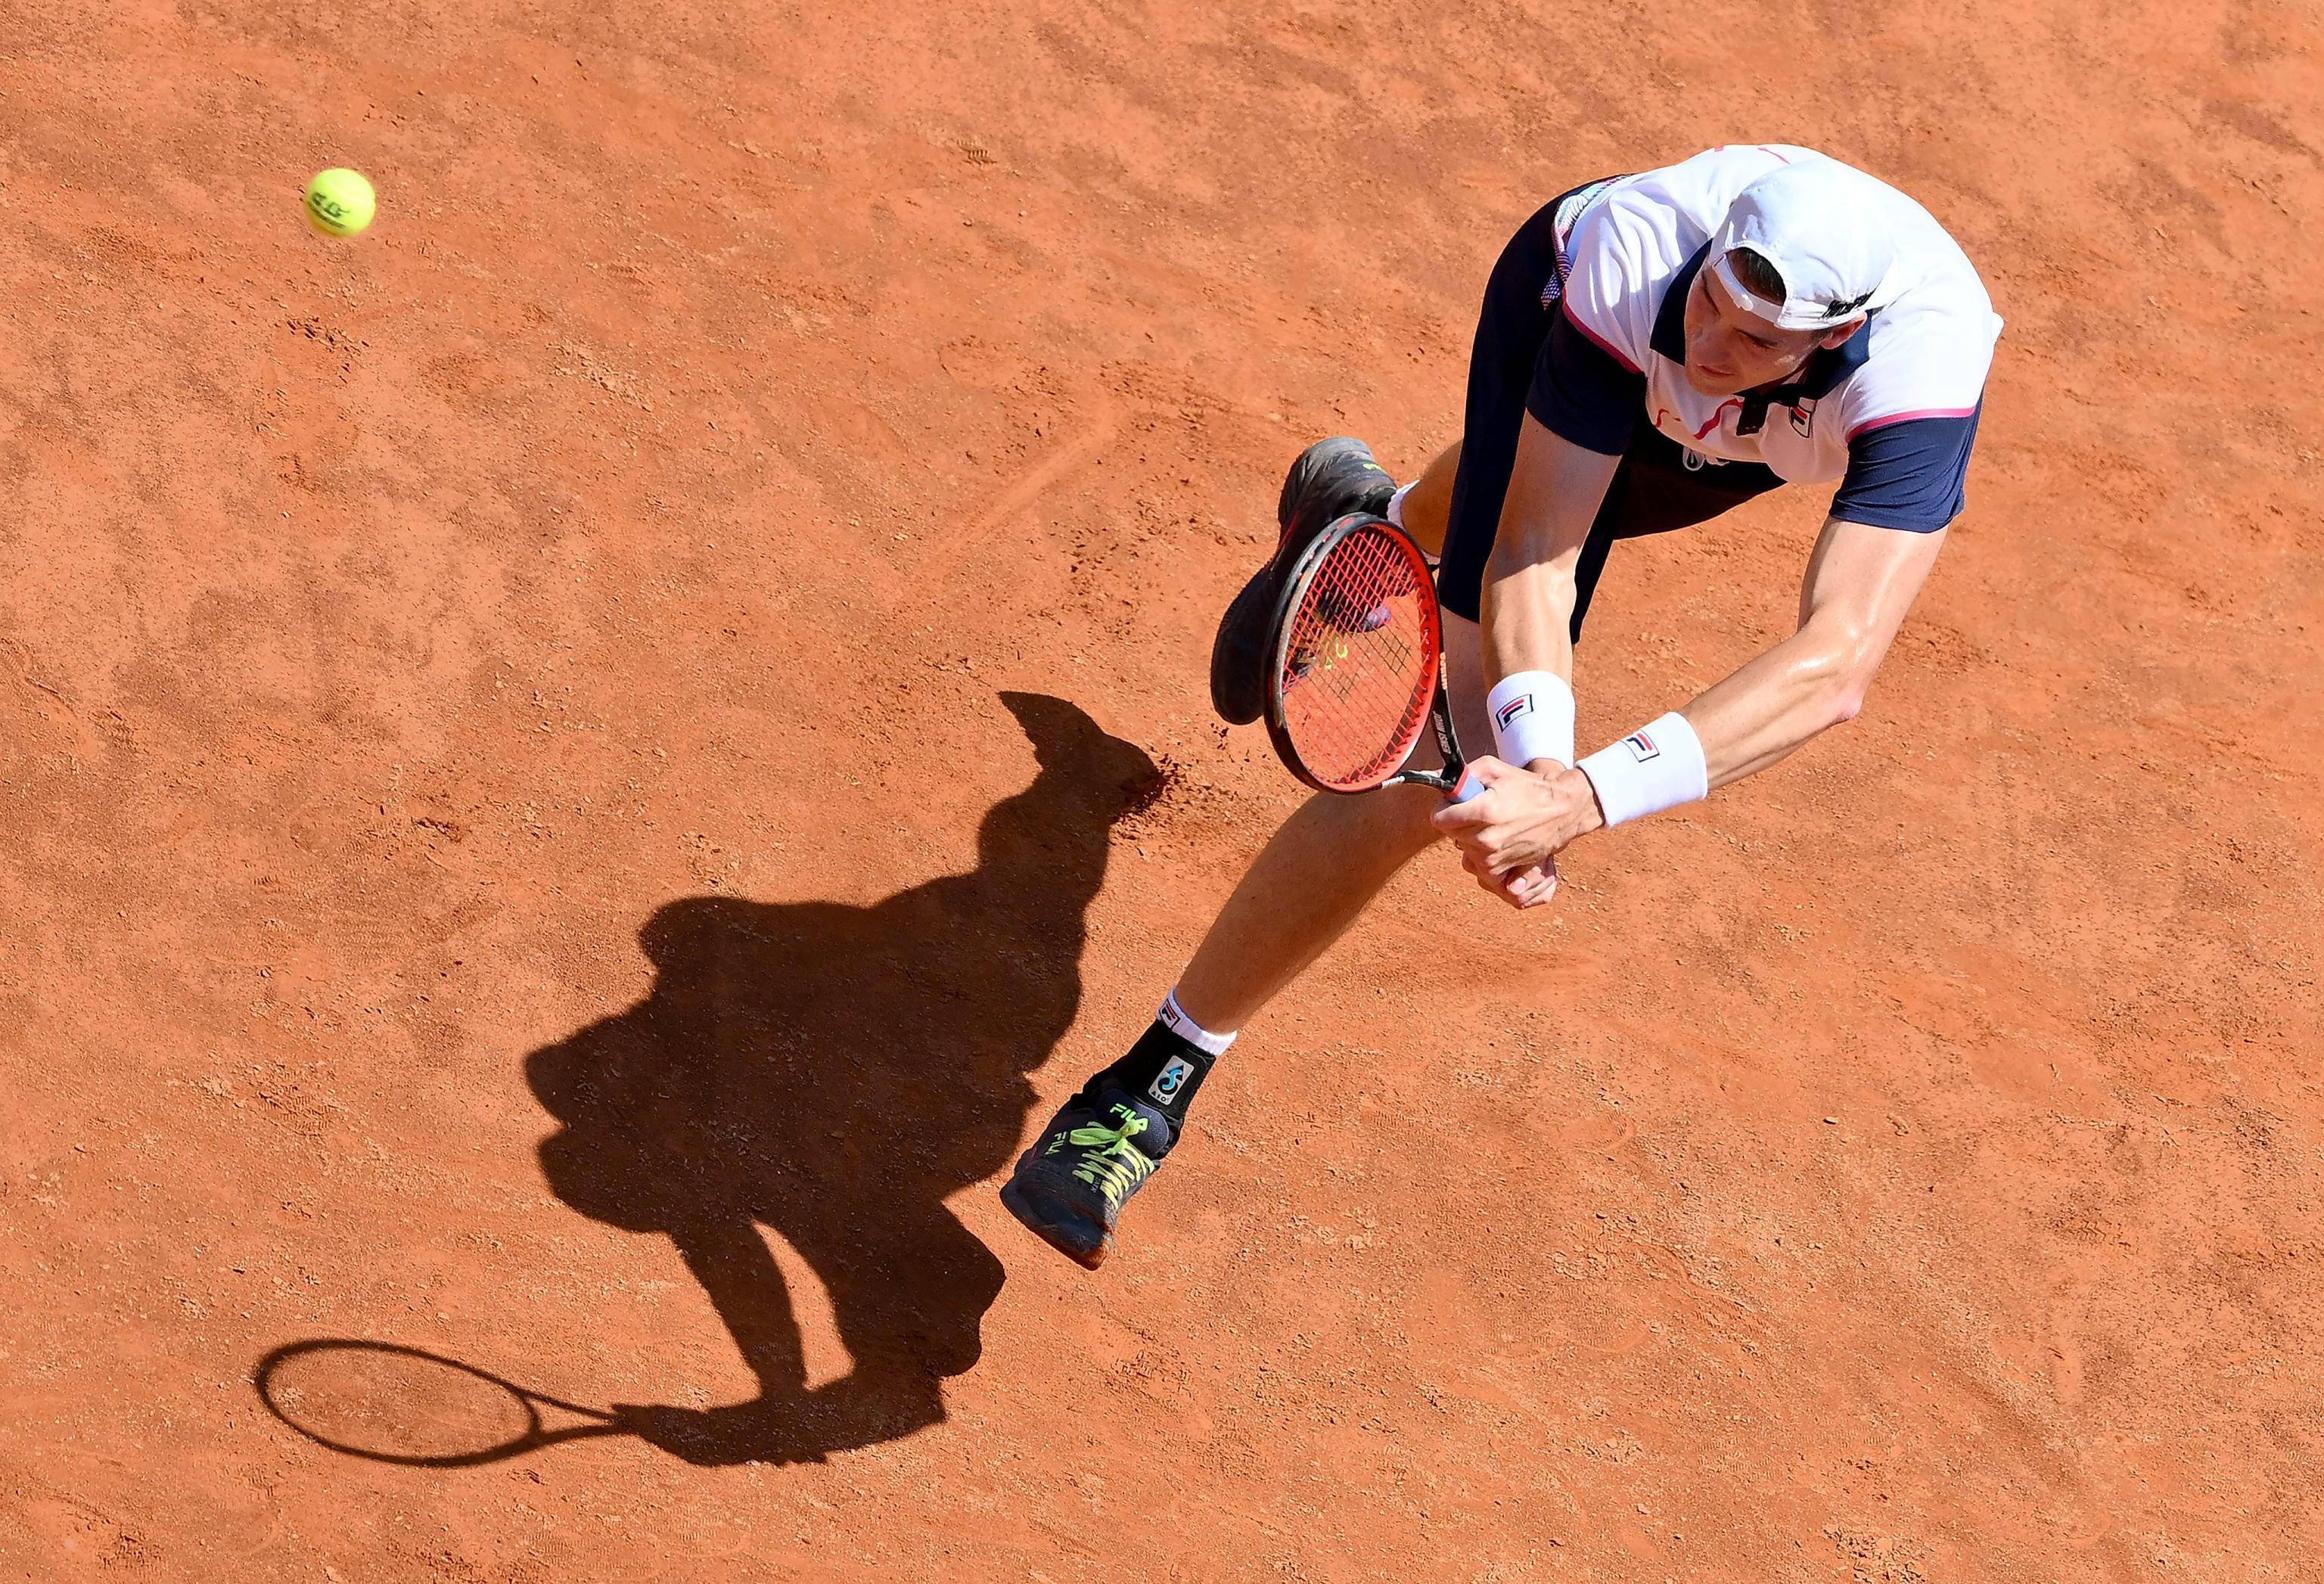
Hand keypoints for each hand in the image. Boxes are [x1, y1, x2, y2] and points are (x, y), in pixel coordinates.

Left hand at [1432, 757, 1604, 906]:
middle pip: (1449, 833)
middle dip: (1459, 821)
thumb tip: (1430, 776)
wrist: (1561, 811)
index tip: (1457, 803)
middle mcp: (1486, 838)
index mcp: (1484, 811)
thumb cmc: (1527, 787)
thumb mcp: (1494, 769)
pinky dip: (1481, 853)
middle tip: (1480, 811)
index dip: (1446, 808)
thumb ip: (1461, 774)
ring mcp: (1493, 857)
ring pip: (1461, 847)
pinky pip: (1476, 863)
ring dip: (1470, 837)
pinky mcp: (1500, 869)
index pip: (1439, 819)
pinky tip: (1496, 839)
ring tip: (1492, 824)